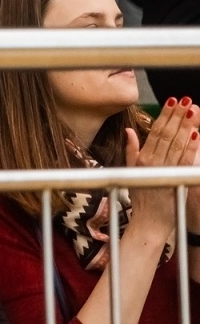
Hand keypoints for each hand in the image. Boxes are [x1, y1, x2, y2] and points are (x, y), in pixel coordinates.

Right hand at [127, 98, 199, 241]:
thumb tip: (129, 131)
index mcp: (142, 158)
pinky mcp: (174, 180)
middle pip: (167, 134)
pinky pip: (184, 160)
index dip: (165, 115)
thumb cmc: (142, 199)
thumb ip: (132, 150)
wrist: (148, 223)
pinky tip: (196, 134)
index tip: (172, 101)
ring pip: (177, 144)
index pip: (155, 131)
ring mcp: (164, 171)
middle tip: (186, 100)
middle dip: (177, 116)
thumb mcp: (131, 172)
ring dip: (186, 126)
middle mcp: (152, 162)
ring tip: (193, 110)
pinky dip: (190, 146)